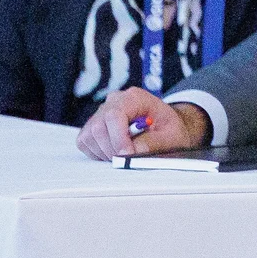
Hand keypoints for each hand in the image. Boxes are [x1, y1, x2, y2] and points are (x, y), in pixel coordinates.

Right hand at [76, 87, 209, 160]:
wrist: (164, 128)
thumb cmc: (169, 130)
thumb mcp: (171, 136)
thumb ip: (154, 143)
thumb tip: (133, 151)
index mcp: (135, 97)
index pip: (115, 115)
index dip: (118, 138)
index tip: (127, 155)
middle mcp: (114, 101)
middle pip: (98, 127)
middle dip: (112, 149)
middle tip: (127, 159)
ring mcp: (101, 112)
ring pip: (89, 136)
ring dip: (105, 152)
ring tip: (125, 154)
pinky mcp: (92, 126)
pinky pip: (85, 143)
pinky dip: (97, 153)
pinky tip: (115, 152)